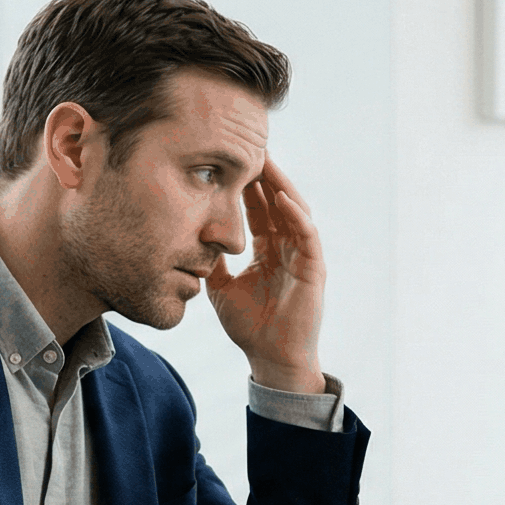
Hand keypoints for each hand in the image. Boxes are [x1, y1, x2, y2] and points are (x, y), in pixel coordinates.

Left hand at [204, 160, 326, 396]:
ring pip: (293, 210)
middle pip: (276, 200)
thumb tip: (190, 238)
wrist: (270, 358)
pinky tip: (281, 196)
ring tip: (265, 161)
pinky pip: (306, 233)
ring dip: (280, 185)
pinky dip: (295, 214)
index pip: (258, 207)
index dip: (245, 184)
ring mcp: (302, 255)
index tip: (228, 160)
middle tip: (248, 146)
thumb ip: (212, 261)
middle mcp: (287, 246)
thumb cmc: (250, 326)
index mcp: (267, 249)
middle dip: (263, 174)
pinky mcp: (314, 268)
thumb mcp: (221, 286)